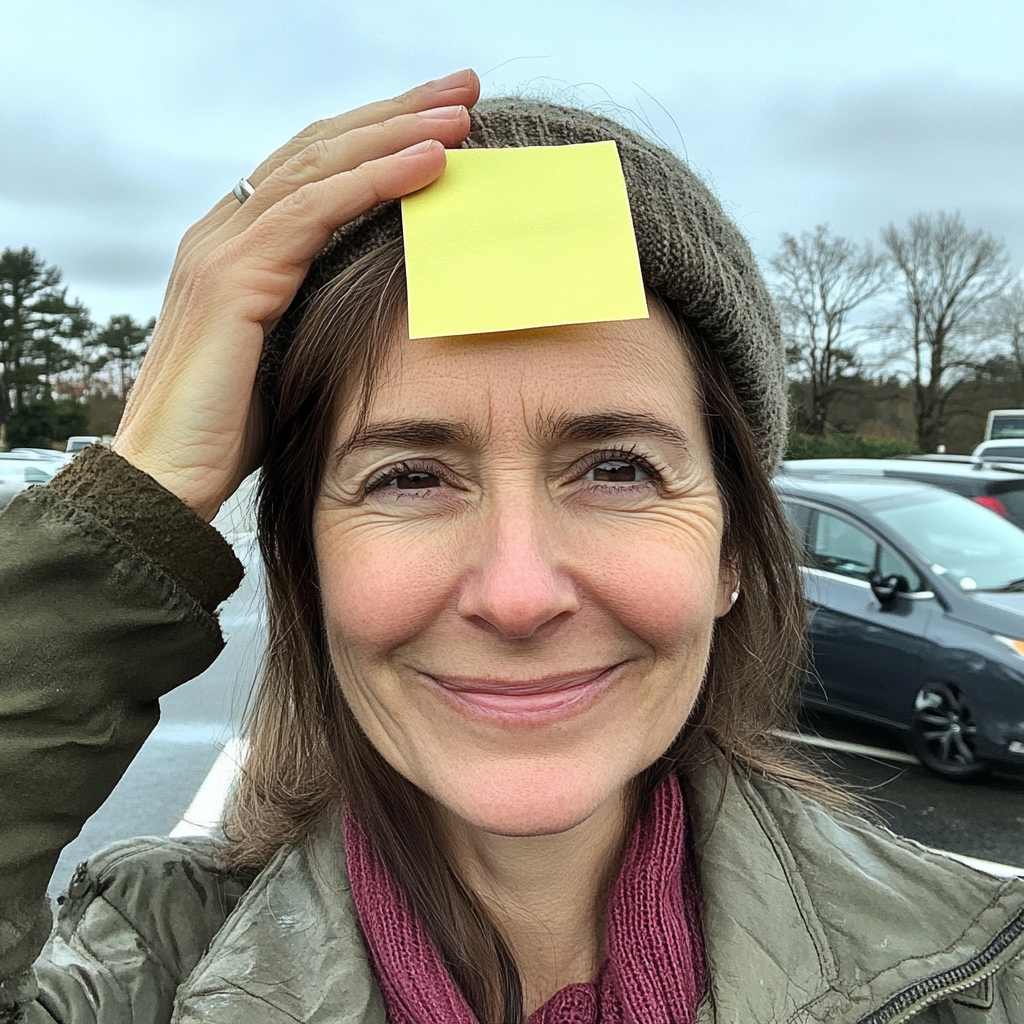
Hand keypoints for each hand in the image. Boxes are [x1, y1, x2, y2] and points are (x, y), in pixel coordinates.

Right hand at [113, 70, 478, 521]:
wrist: (170, 478)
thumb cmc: (234, 431)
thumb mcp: (293, 353)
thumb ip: (322, 309)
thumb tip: (389, 296)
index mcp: (241, 246)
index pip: (319, 169)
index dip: (381, 137)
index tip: (447, 123)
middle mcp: (226, 232)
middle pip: (322, 148)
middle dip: (397, 112)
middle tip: (464, 88)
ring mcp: (222, 248)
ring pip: (321, 165)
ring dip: (397, 132)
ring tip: (463, 114)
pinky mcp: (231, 278)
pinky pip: (315, 211)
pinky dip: (377, 181)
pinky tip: (431, 162)